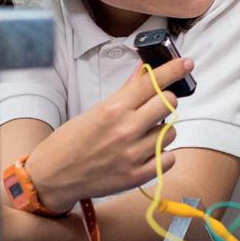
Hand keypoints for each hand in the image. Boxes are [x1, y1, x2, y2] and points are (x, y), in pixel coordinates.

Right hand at [25, 57, 193, 212]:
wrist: (52, 177)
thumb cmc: (72, 140)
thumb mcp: (96, 109)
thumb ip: (126, 91)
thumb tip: (146, 70)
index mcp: (114, 109)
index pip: (153, 82)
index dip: (174, 69)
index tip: (187, 63)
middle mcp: (126, 130)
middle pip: (169, 103)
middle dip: (164, 101)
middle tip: (154, 107)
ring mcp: (133, 155)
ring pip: (171, 131)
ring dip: (162, 130)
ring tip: (144, 134)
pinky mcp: (137, 176)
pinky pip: (169, 158)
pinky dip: (161, 154)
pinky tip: (146, 152)